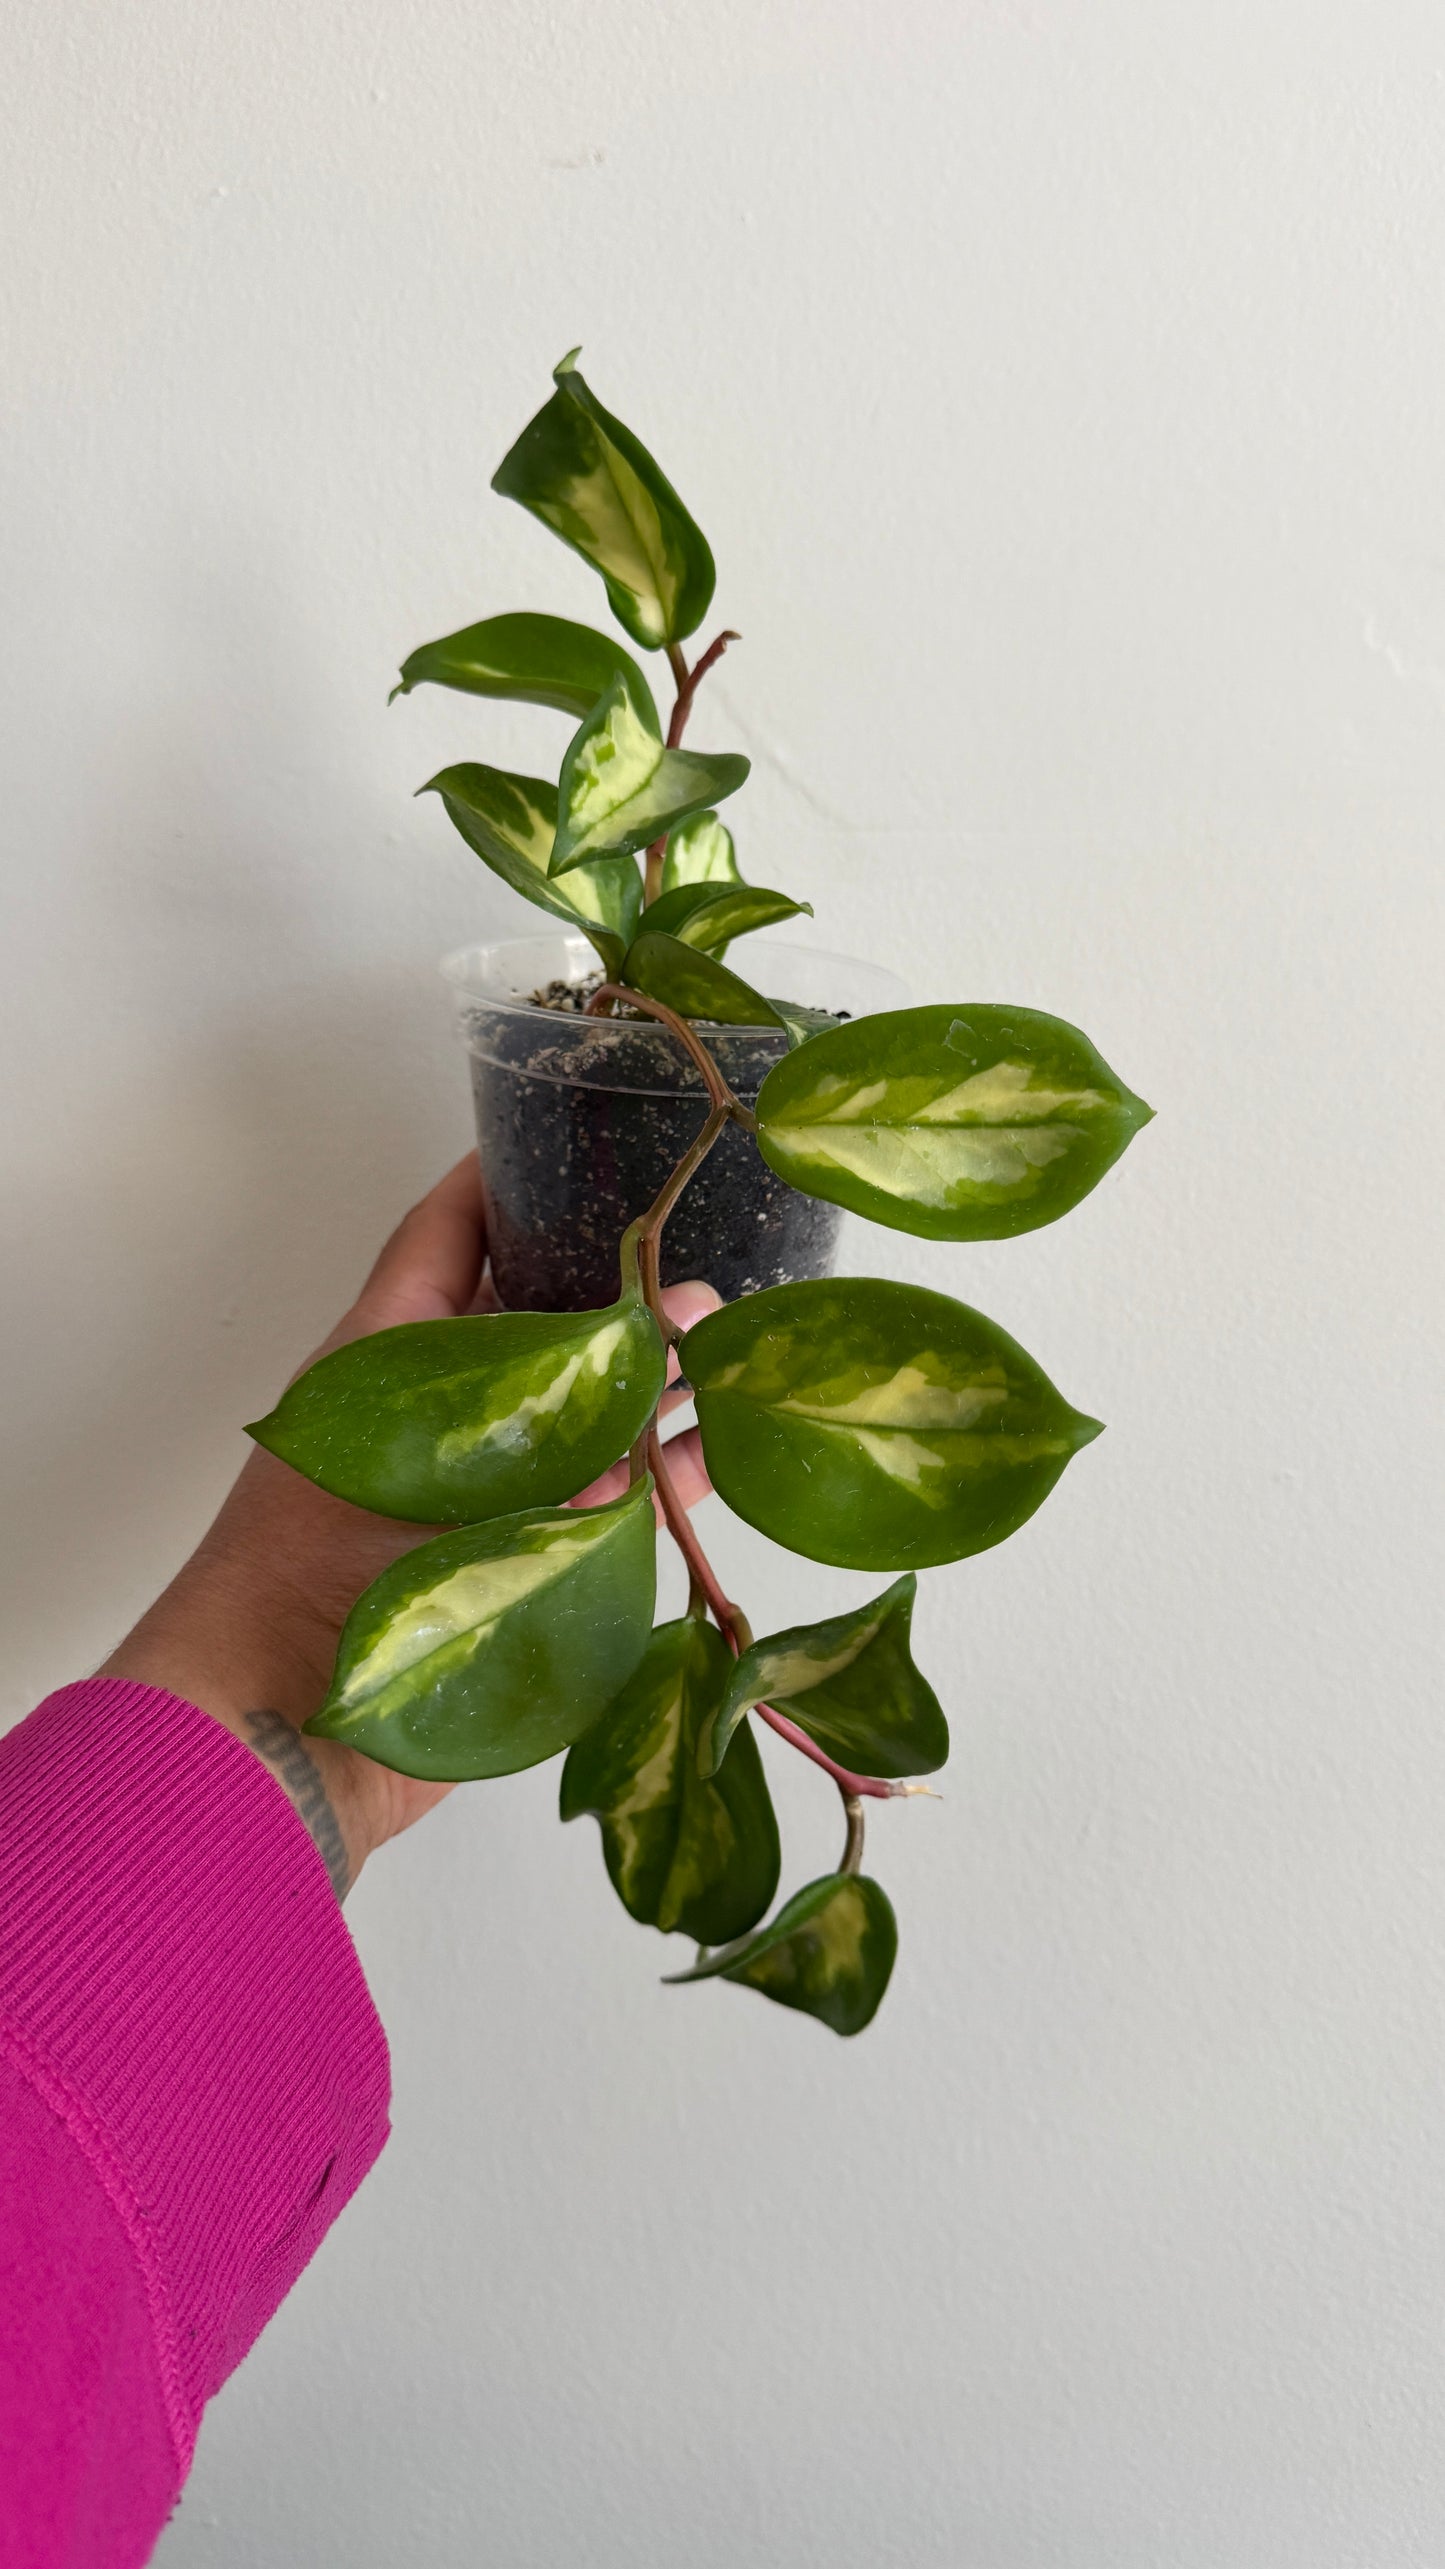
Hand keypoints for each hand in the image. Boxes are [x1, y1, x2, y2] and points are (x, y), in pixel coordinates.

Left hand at [101, 1155, 716, 1895]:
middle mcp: (443, 1412)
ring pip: (586, 1411)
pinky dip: (659, 1477)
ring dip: (653, 1380)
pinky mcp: (519, 1566)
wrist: (288, 1721)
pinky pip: (604, 1505)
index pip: (451, 1232)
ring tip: (726, 1344)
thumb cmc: (314, 1564)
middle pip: (540, 1319)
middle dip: (621, 1286)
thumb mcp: (424, 1440)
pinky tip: (714, 1451)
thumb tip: (661, 1337)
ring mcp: (484, 1490)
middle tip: (702, 1255)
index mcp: (390, 1351)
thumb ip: (542, 1391)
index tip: (583, 1132)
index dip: (509, 1177)